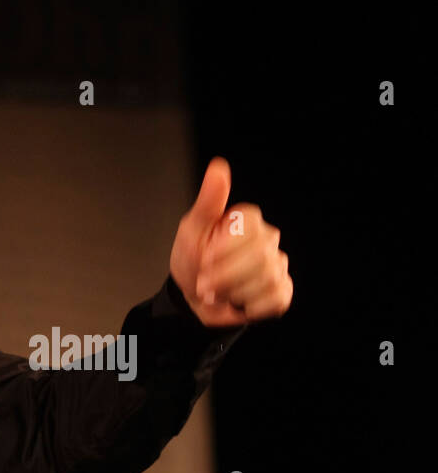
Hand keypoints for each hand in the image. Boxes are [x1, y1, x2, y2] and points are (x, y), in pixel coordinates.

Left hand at [169, 157, 292, 328]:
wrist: (193, 297)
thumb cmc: (192, 258)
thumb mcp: (192, 229)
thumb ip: (209, 200)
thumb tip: (219, 167)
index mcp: (247, 221)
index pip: (250, 228)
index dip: (224, 249)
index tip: (206, 257)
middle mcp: (268, 239)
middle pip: (260, 257)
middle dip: (226, 275)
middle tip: (204, 282)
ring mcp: (277, 265)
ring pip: (268, 279)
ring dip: (234, 291)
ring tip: (218, 292)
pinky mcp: (282, 291)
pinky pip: (275, 299)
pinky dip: (249, 305)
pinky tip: (237, 301)